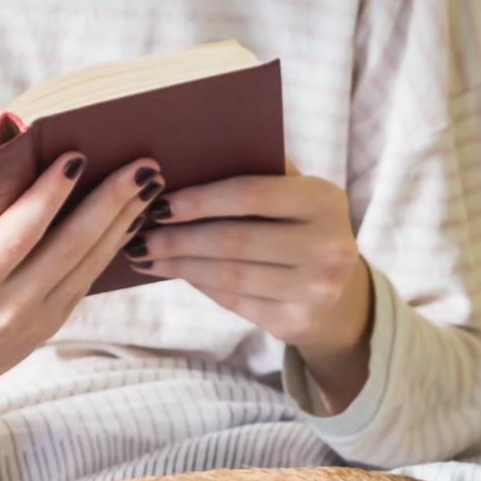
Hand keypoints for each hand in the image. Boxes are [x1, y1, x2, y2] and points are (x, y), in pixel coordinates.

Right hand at [0, 154, 164, 448]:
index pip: (19, 235)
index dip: (50, 196)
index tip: (75, 158)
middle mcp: (7, 309)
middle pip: (71, 248)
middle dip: (110, 203)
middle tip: (144, 165)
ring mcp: (32, 324)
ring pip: (88, 268)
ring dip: (122, 224)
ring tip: (150, 185)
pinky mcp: (44, 331)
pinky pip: (83, 285)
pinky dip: (109, 251)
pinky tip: (127, 221)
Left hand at [123, 156, 373, 410]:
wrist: (341, 290)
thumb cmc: (300, 227)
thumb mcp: (296, 194)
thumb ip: (258, 173)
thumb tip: (186, 157)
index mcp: (324, 200)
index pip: (251, 194)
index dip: (200, 200)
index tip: (159, 203)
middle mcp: (329, 247)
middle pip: (234, 240)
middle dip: (178, 238)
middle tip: (139, 236)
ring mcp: (316, 290)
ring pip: (229, 276)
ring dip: (179, 266)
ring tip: (145, 256)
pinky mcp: (297, 322)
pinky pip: (234, 301)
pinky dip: (199, 285)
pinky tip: (174, 273)